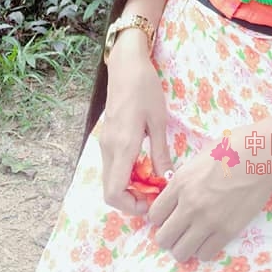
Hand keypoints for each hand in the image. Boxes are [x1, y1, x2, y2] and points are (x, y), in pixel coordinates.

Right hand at [98, 31, 172, 215]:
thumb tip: (166, 181)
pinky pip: (114, 166)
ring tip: (156, 179)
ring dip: (131, 186)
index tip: (154, 200)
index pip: (114, 193)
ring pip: (112, 179)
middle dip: (134, 199)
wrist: (126, 65)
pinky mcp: (108, 138)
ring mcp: (105, 143)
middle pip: (111, 191)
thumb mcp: (158, 121)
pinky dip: (128, 173)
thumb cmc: (145, 89)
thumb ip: (160, 153)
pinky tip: (147, 165)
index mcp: (122, 147)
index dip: (132, 206)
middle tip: (158, 192)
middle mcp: (108, 149)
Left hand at [148, 127, 271, 261]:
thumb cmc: (232, 148)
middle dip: (168, 236)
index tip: (168, 216)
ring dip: (184, 247)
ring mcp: (208, 221)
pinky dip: (204, 249)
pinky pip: (205, 254)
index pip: (154, 215)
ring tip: (193, 238)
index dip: (159, 218)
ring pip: (181, 252)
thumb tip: (176, 194)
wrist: (262, 156)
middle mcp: (189, 205)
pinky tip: (210, 239)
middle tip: (179, 230)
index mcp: (180, 183)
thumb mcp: (198, 158)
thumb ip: (184, 179)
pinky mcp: (227, 231)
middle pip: (163, 238)